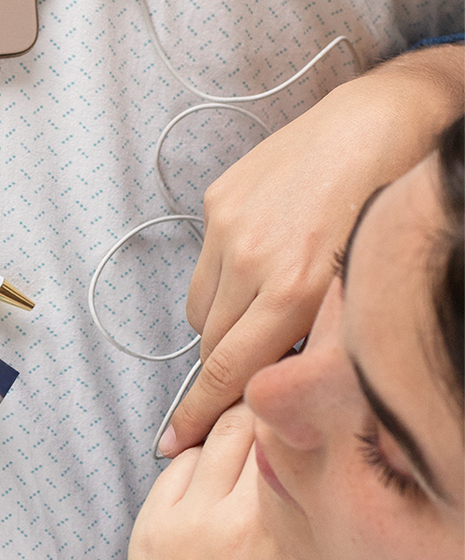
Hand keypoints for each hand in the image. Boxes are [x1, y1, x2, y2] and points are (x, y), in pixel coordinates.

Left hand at [65, 404, 350, 559]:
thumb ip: (328, 530)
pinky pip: (176, 468)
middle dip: (266, 420)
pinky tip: (210, 500)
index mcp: (289, 536)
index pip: (294, 433)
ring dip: (230, 442)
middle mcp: (232, 518)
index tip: (309, 427)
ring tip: (244, 476)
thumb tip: (328, 471)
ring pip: (211, 438)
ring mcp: (182, 518)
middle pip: (248, 420)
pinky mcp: (146, 524)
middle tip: (277, 441)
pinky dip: (196, 469)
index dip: (303, 421)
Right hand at [163, 44, 464, 455]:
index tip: (171, 441)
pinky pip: (204, 267)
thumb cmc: (389, 207)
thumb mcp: (358, 290)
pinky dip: (224, 280)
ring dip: (221, 325)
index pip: (229, 370)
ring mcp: (229, 227)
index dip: (198, 413)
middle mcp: (253, 259)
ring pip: (201, 310)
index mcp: (295, 288)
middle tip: (235, 383)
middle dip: (222, 369)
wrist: (385, 118)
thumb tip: (278, 382)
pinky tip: (260, 261)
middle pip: (211, 345)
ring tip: (261, 310)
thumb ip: (312, 339)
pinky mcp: (218, 201)